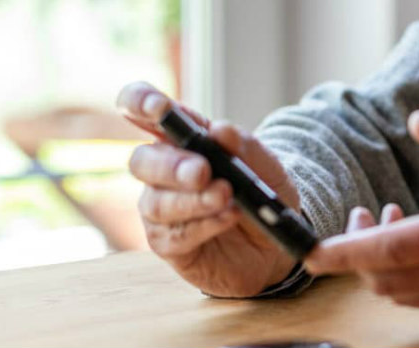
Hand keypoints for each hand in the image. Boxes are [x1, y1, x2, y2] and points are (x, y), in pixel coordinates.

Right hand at [118, 81, 297, 296]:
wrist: (278, 243)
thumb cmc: (264, 195)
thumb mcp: (268, 167)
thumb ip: (245, 147)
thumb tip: (219, 129)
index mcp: (182, 140)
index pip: (144, 112)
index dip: (140, 102)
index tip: (157, 106)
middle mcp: (163, 172)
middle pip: (142, 160)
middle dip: (171, 165)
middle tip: (202, 171)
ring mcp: (162, 210)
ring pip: (156, 203)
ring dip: (193, 200)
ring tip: (226, 197)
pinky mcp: (168, 244)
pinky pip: (174, 236)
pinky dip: (203, 225)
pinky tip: (227, 218)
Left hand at [304, 105, 418, 320]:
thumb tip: (418, 123)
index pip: (389, 251)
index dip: (345, 253)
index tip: (313, 252)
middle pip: (387, 279)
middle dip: (362, 253)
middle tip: (368, 215)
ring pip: (405, 294)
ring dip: (387, 266)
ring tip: (397, 226)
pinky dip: (412, 279)